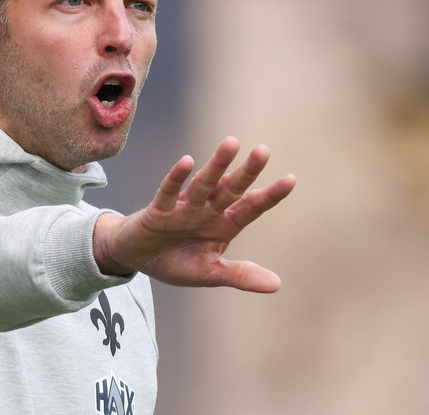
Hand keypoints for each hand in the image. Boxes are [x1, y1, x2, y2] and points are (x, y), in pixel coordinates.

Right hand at [93, 137, 295, 292]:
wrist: (137, 259)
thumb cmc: (176, 261)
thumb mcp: (210, 274)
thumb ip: (241, 276)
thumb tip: (277, 285)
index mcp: (224, 225)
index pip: (251, 207)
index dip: (270, 195)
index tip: (291, 179)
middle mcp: (207, 211)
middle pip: (231, 189)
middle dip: (247, 172)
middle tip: (264, 151)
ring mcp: (184, 208)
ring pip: (204, 184)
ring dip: (217, 165)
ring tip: (232, 144)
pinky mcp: (158, 211)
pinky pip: (169, 192)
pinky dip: (177, 178)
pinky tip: (187, 162)